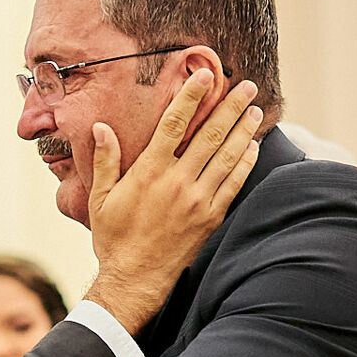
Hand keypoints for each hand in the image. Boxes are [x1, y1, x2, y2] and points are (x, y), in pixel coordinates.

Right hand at [84, 71, 263, 333]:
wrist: (134, 280)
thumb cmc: (114, 239)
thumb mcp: (101, 198)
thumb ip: (106, 160)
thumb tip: (100, 128)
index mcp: (150, 172)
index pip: (174, 123)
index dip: (192, 96)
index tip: (206, 76)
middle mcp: (178, 182)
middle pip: (210, 134)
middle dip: (230, 107)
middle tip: (246, 86)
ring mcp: (198, 200)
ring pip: (227, 157)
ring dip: (243, 130)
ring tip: (255, 110)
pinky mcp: (210, 218)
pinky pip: (233, 184)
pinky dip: (245, 163)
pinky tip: (252, 147)